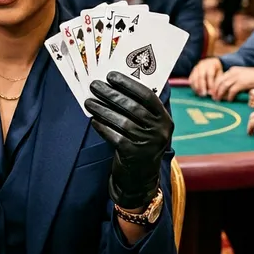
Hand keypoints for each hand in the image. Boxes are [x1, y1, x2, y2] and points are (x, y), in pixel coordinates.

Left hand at [85, 71, 172, 211]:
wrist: (141, 177)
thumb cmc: (140, 143)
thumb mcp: (147, 126)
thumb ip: (138, 108)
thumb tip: (112, 85)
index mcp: (164, 119)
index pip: (147, 95)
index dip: (128, 84)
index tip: (111, 76)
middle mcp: (159, 130)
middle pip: (132, 107)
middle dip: (111, 94)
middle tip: (94, 85)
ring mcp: (147, 143)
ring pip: (121, 121)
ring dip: (102, 109)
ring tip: (89, 102)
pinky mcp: (134, 154)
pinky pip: (114, 136)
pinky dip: (102, 127)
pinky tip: (93, 120)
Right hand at [189, 58, 222, 96]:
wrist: (211, 62)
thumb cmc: (217, 70)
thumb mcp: (220, 74)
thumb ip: (217, 82)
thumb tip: (213, 92)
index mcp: (211, 64)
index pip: (210, 75)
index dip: (211, 84)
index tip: (212, 92)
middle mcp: (202, 65)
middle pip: (201, 76)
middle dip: (202, 86)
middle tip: (204, 95)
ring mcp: (196, 68)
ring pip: (194, 78)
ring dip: (196, 87)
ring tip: (200, 95)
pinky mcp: (192, 72)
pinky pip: (191, 79)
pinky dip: (193, 86)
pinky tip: (197, 92)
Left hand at [212, 66, 253, 101]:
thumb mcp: (242, 77)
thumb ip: (234, 82)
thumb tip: (226, 92)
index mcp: (232, 70)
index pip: (220, 78)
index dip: (215, 86)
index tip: (213, 93)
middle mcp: (233, 72)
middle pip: (219, 81)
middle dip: (215, 90)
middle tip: (214, 98)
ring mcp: (238, 77)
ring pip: (224, 86)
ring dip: (220, 94)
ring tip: (219, 100)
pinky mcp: (242, 83)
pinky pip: (232, 90)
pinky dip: (230, 96)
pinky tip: (230, 100)